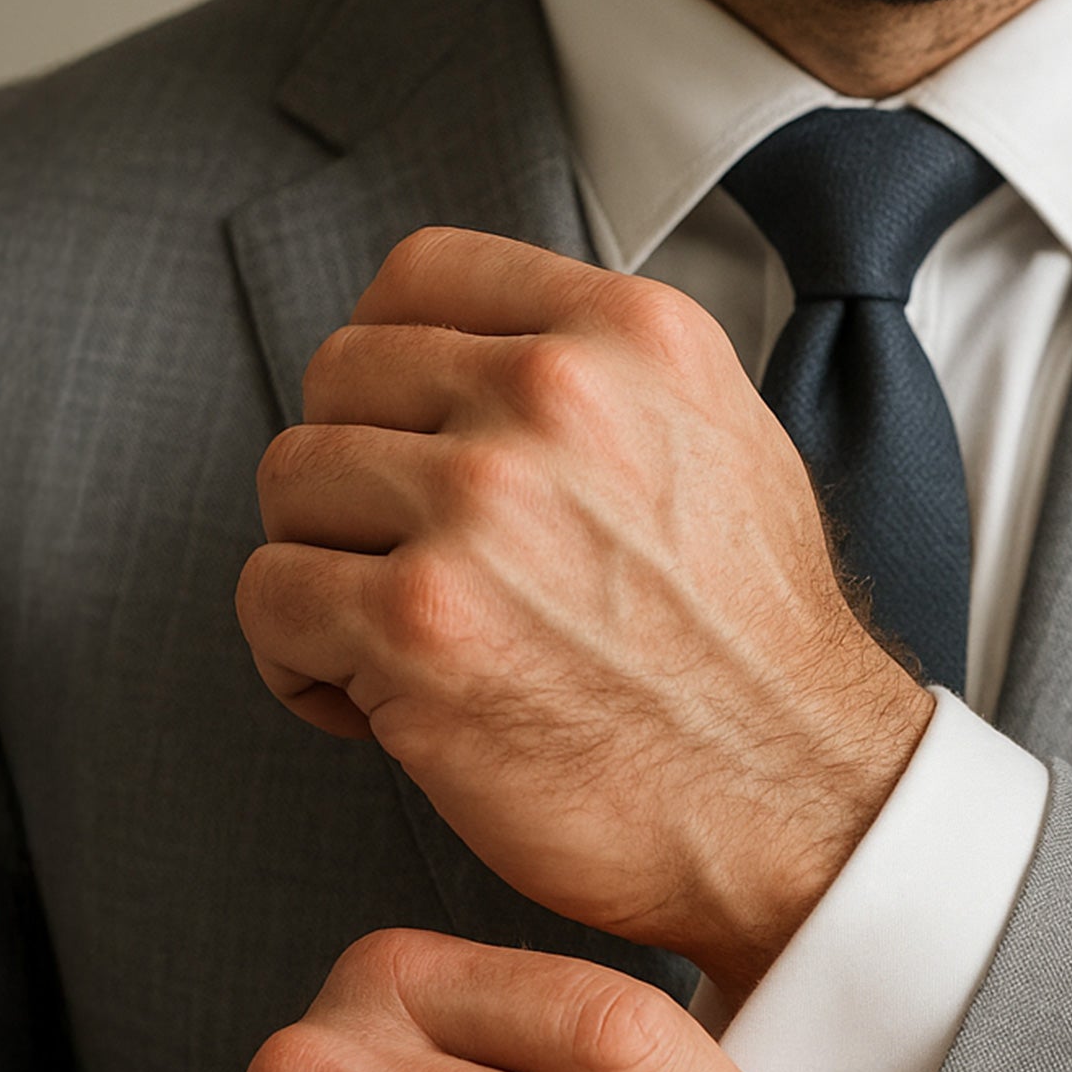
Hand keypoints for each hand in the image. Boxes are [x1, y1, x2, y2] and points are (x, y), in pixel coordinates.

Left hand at [235, 226, 933, 992]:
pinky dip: (299, 661)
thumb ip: (599, 372)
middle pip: (340, 374)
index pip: (421, 272)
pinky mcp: (420, 624)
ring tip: (401, 635)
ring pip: (292, 482)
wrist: (801, 799)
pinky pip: (270, 597)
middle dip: (356, 473)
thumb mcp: (721, 436)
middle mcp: (556, 396)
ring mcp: (482, 505)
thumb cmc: (755, 644)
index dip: (388, 357)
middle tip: (409, 556)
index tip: (399, 428)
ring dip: (326, 566)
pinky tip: (372, 700)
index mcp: (631, 335)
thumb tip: (463, 356)